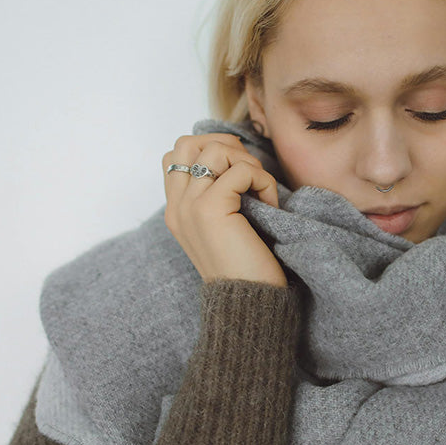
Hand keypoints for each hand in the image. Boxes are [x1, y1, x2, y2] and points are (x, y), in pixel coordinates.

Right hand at [163, 133, 286, 286]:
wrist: (248, 302)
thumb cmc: (246, 265)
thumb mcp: (224, 224)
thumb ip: (218, 193)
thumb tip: (236, 155)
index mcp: (176, 209)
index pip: (178, 154)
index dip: (211, 149)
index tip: (238, 172)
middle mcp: (176, 205)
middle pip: (188, 142)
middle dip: (226, 146)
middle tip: (249, 173)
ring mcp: (190, 206)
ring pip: (216, 150)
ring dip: (247, 164)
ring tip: (260, 192)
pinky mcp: (210, 209)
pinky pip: (241, 170)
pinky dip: (263, 182)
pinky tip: (269, 206)